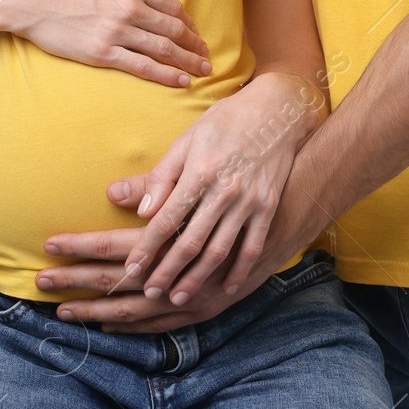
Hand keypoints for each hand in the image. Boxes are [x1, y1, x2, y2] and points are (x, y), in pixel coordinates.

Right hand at [0, 0, 212, 87]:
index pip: (173, 6)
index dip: (188, 23)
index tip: (195, 34)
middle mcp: (130, 6)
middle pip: (175, 29)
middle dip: (195, 45)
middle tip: (207, 57)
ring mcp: (117, 30)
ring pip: (164, 49)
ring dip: (188, 62)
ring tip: (202, 72)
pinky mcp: (102, 52)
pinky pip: (143, 67)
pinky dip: (166, 75)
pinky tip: (180, 82)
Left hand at [39, 70, 324, 306]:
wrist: (277, 111)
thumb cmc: (225, 122)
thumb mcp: (188, 139)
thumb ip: (163, 176)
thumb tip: (139, 210)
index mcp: (200, 172)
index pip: (166, 220)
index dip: (147, 248)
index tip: (131, 269)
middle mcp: (224, 191)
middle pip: (191, 242)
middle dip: (167, 272)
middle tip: (149, 293)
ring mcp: (249, 202)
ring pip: (219, 251)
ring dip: (197, 278)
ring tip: (178, 297)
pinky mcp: (267, 207)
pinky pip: (252, 247)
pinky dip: (238, 271)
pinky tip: (224, 288)